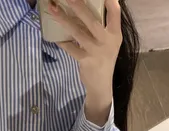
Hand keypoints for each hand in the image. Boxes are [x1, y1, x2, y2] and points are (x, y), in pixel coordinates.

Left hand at [49, 0, 121, 125]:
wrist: (101, 85)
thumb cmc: (103, 58)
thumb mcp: (109, 42)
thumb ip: (103, 26)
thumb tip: (86, 6)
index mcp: (115, 34)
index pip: (115, 12)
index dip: (110, 1)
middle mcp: (108, 41)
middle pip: (92, 20)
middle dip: (79, 7)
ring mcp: (96, 52)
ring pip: (78, 32)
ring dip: (64, 20)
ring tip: (52, 9)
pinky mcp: (85, 61)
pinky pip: (70, 48)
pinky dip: (61, 41)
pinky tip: (53, 35)